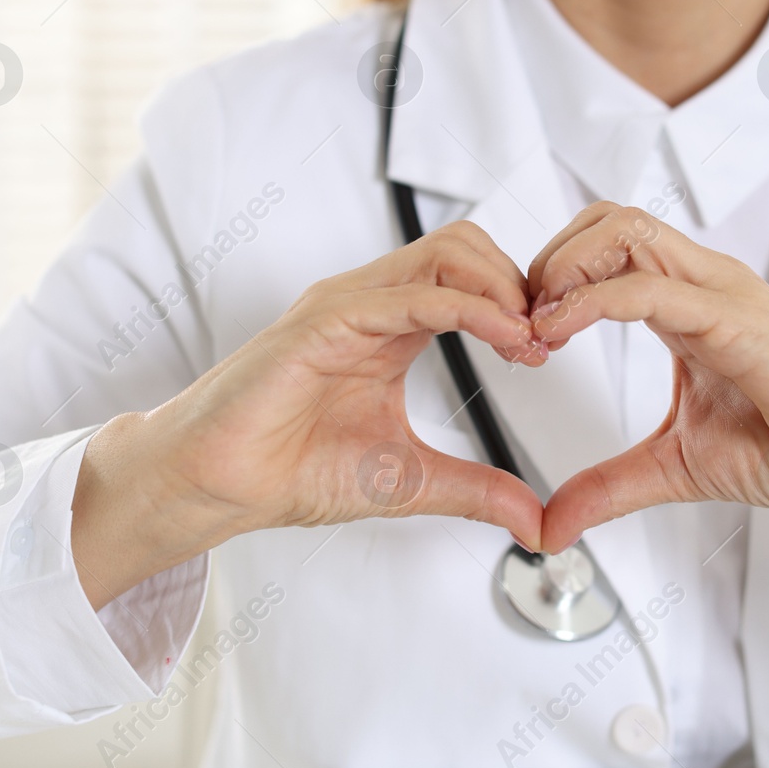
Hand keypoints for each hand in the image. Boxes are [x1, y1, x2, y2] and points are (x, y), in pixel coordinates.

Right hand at [72, 222, 548, 608]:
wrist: (218, 486)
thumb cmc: (291, 470)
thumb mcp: (408, 479)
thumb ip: (475, 489)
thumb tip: (536, 521)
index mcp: (391, 325)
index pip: (471, 276)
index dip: (520, 302)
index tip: (550, 350)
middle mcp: (371, 302)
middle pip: (467, 246)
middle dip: (519, 284)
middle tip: (548, 340)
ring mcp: (347, 305)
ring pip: (447, 254)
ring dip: (503, 290)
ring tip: (531, 341)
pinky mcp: (324, 321)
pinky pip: (411, 296)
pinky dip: (470, 310)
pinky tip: (506, 341)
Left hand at [526, 203, 768, 583]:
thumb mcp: (674, 467)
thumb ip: (608, 487)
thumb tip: (549, 525)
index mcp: (686, 302)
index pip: (605, 247)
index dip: (550, 278)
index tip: (521, 338)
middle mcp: (700, 282)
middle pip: (606, 218)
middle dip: (547, 260)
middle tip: (520, 324)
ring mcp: (719, 292)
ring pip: (623, 229)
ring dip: (563, 268)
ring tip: (538, 325)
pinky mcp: (734, 318)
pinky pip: (649, 286)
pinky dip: (592, 300)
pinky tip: (560, 331)